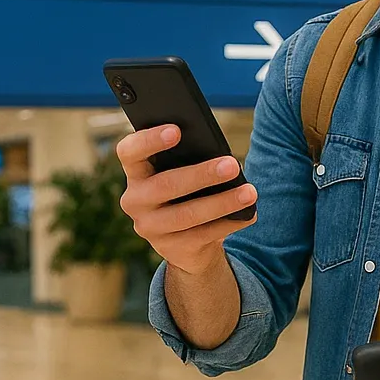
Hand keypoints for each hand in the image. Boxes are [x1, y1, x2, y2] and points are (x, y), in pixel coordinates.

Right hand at [115, 125, 256, 275]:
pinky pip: (202, 236)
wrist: (184, 240)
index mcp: (135, 171)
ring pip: (187, 215)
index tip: (177, 131)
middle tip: (233, 165)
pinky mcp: (169, 249)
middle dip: (202, 174)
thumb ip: (187, 158)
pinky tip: (248, 214)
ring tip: (249, 192)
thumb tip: (220, 156)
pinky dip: (228, 223)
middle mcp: (134, 200)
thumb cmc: (186, 190)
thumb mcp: (179, 171)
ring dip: (222, 203)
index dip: (149, 140)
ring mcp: (149, 227)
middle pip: (165, 185)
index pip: (129, 151)